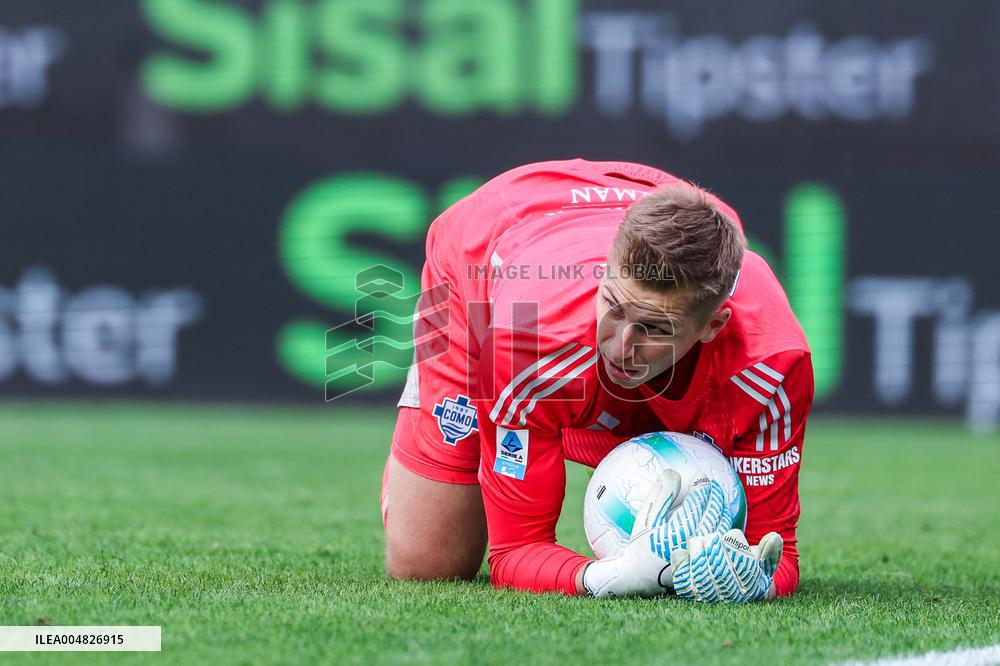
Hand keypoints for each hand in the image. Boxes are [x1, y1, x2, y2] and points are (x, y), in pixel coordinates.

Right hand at [583, 471, 730, 597]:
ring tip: (718, 500)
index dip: (701, 487)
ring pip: (720, 527)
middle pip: (712, 514)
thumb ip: (660, 495)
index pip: (696, 503)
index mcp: (677, 530)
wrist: (640, 577)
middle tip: (713, 486)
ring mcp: (702, 555)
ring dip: (721, 511)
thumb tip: (673, 473)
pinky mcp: (705, 564)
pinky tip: (719, 519)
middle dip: (715, 497)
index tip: (701, 477)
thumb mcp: (645, 518)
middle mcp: (693, 543)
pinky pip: (720, 542)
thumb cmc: (640, 545)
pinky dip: (723, 527)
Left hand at [670, 529, 782, 602]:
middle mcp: (729, 596)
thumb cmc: (747, 571)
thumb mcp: (762, 564)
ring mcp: (707, 596)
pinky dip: (681, 559)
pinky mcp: (688, 592)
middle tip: (712, 536)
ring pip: (699, 570)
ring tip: (700, 541)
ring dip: (697, 548)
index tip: (730, 535)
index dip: (735, 546)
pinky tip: (685, 552)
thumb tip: (774, 537)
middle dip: (713, 544)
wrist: (727, 590)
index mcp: (750, 587)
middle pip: (719, 568)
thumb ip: (770, 553)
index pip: (743, 565)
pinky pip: (681, 575)